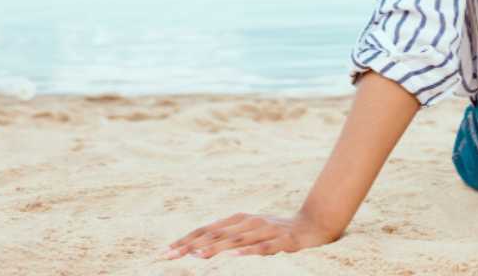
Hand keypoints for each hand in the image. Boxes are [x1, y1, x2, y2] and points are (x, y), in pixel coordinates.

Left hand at [161, 211, 339, 258]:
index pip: (206, 230)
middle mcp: (249, 222)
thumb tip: (196, 250)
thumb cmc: (274, 231)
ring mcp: (266, 230)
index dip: (185, 240)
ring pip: (237, 241)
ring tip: (198, 256)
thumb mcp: (248, 232)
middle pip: (216, 234)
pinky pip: (263, 247)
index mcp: (238, 220)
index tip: (165, 252)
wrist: (312, 225)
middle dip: (191, 245)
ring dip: (216, 248)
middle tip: (170, 256)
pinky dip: (249, 251)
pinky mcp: (282, 240)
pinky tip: (236, 257)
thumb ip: (226, 239)